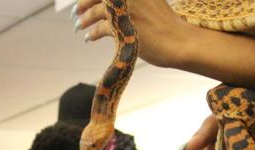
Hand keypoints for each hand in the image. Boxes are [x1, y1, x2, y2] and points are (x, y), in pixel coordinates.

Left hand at [75, 0, 190, 67]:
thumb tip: (112, 4)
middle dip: (83, 3)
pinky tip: (88, 37)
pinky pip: (99, 27)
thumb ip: (131, 1)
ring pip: (95, 10)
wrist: (178, 40)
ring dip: (84, 19)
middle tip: (76, 11)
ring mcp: (124, 7)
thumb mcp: (149, 3)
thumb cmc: (166, 25)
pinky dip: (91, 33)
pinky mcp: (121, 25)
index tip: (86, 0)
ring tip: (78, 26)